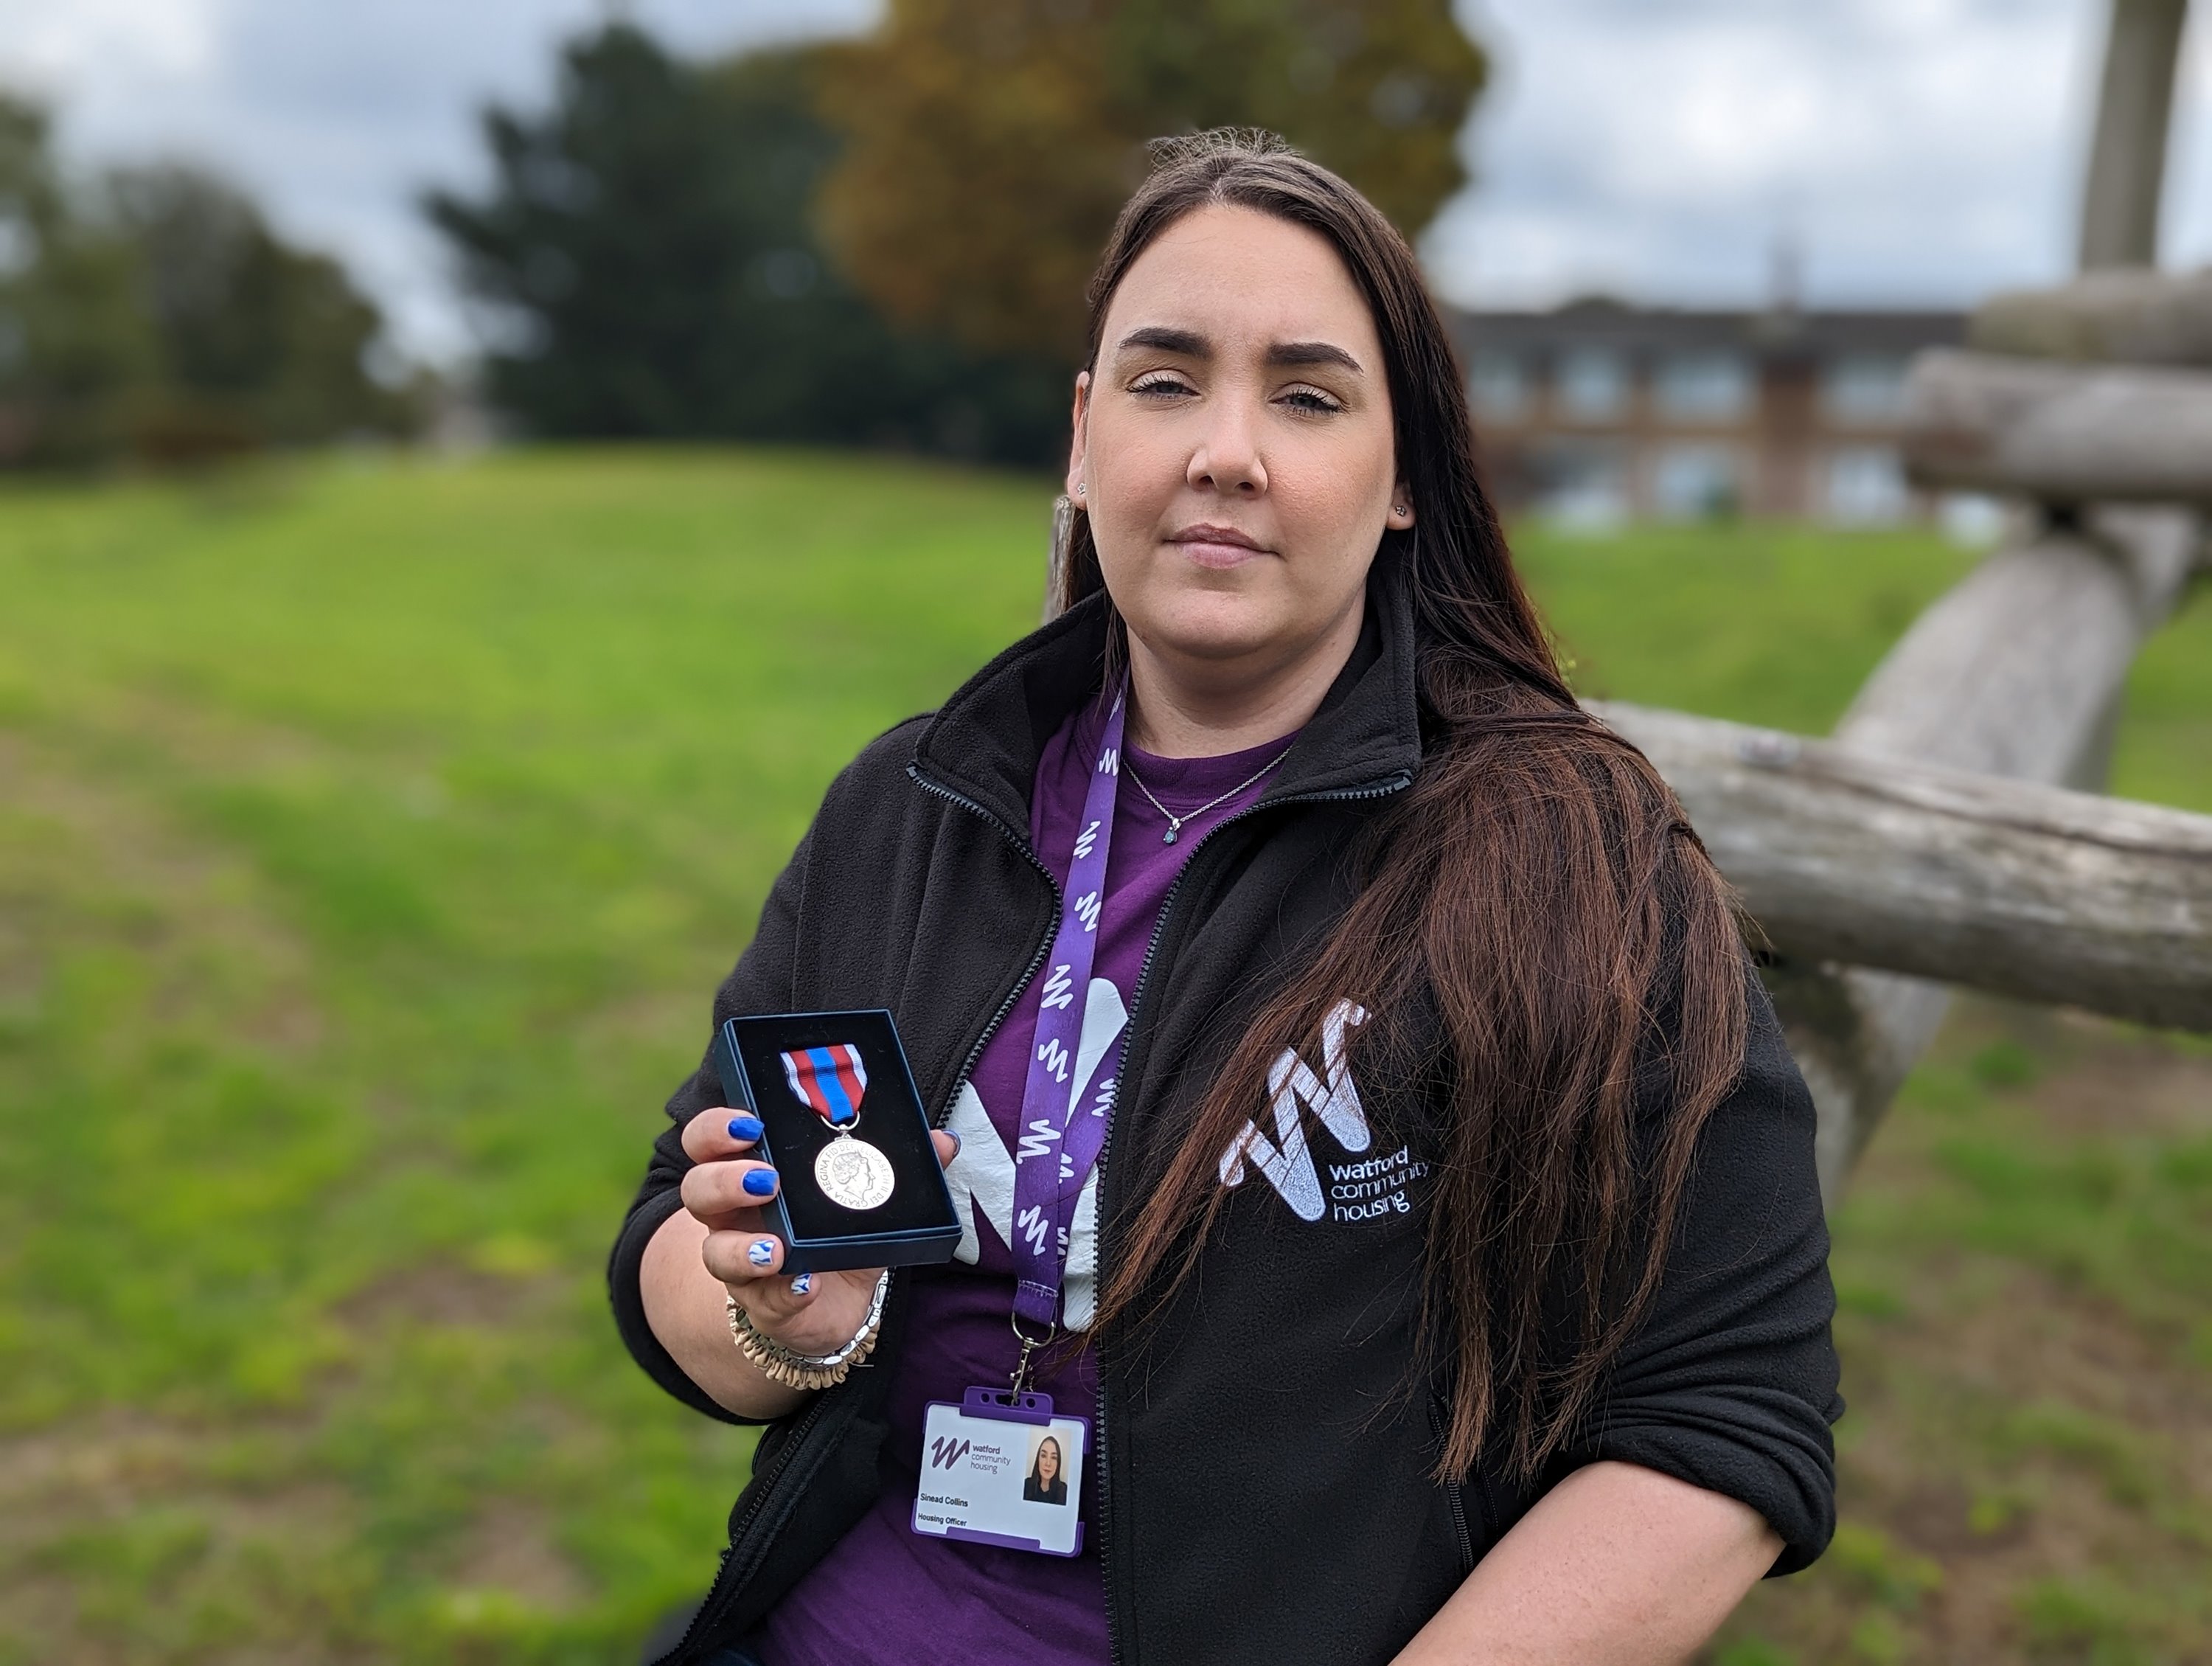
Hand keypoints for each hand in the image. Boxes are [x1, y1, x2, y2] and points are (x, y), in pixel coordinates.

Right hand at [679, 1107, 959, 1358]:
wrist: (835, 1302)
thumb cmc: (836, 1230)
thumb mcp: (866, 1194)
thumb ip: (900, 1165)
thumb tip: (944, 1142)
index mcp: (748, 1170)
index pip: (710, 1140)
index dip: (717, 1128)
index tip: (751, 1122)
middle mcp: (732, 1216)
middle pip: (698, 1190)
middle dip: (724, 1180)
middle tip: (766, 1179)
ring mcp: (742, 1264)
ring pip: (715, 1252)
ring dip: (742, 1248)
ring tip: (777, 1247)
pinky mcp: (764, 1306)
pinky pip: (765, 1301)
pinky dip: (786, 1292)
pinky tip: (806, 1284)